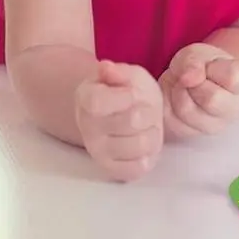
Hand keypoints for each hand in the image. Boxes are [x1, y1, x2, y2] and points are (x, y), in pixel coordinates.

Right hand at [74, 60, 163, 181]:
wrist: (126, 113)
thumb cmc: (126, 90)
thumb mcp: (127, 74)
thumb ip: (118, 71)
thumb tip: (105, 68)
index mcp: (87, 100)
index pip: (99, 103)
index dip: (125, 96)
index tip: (132, 93)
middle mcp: (88, 129)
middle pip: (131, 121)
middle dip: (147, 111)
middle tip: (144, 109)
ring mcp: (99, 152)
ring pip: (141, 145)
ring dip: (152, 132)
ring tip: (145, 126)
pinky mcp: (113, 170)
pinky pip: (140, 167)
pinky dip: (149, 154)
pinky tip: (143, 142)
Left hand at [159, 43, 238, 138]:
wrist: (195, 83)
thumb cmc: (202, 66)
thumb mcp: (198, 53)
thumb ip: (194, 61)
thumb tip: (189, 78)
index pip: (233, 79)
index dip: (213, 68)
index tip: (209, 66)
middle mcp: (232, 111)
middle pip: (211, 99)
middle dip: (193, 82)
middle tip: (191, 77)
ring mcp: (212, 126)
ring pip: (187, 110)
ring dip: (177, 92)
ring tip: (181, 86)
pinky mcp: (188, 134)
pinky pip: (170, 118)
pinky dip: (166, 102)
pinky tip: (173, 96)